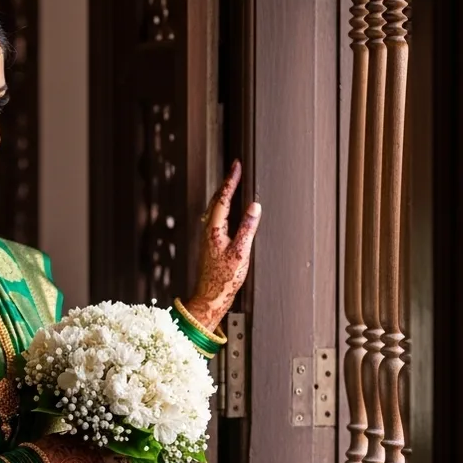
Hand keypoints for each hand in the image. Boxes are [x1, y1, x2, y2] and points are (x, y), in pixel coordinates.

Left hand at [186, 159, 261, 331]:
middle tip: (234, 170)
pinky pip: (215, 217)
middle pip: (216, 200)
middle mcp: (208, 230)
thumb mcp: (241, 252)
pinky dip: (221, 207)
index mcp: (215, 229)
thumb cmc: (224, 278)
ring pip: (214, 208)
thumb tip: (254, 207)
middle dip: (226, 184)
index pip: (223, 198)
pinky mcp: (209, 244)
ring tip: (230, 185)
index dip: (230, 181)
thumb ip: (248, 228)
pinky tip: (225, 212)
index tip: (236, 166)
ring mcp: (207, 237)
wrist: (209, 296)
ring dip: (222, 194)